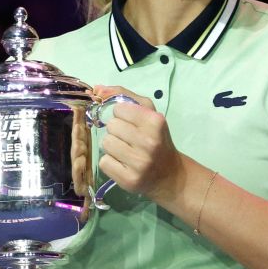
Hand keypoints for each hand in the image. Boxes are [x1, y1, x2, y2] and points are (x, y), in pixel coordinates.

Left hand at [93, 85, 185, 201]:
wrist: (169, 174)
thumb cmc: (157, 139)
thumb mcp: (148, 113)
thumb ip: (123, 95)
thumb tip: (97, 88)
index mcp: (155, 121)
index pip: (119, 109)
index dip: (122, 115)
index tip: (131, 123)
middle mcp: (149, 142)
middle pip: (111, 127)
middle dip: (117, 131)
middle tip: (128, 139)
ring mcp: (139, 163)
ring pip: (106, 144)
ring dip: (112, 147)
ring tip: (125, 151)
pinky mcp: (129, 180)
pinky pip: (104, 163)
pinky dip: (110, 162)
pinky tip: (123, 164)